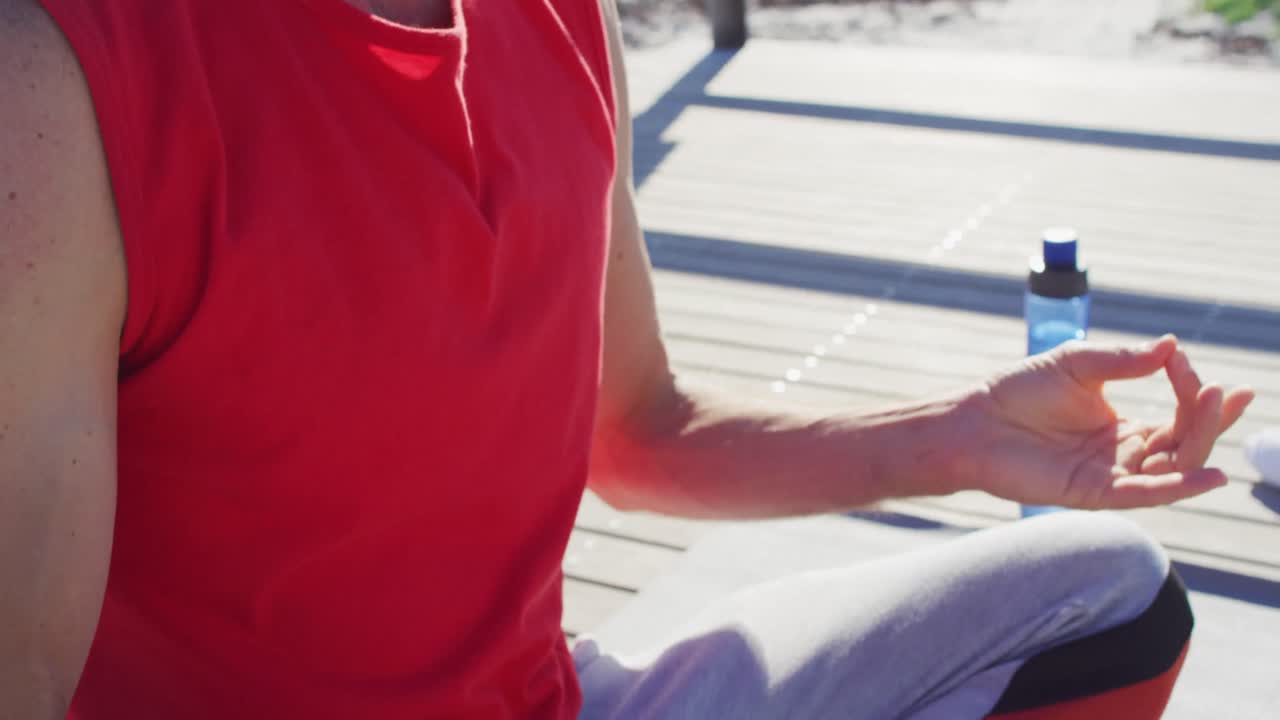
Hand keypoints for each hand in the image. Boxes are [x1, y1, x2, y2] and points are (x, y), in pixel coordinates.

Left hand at [970, 335, 1253, 508]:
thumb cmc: (1018, 391)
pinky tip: (1210, 474)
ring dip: (1201, 440)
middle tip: (1226, 390)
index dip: (1191, 390)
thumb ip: (1125, 360)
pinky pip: (1144, 494)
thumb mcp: (1077, 364)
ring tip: (1217, 406)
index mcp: (1123, 426)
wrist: (974, 420)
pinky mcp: (1093, 493)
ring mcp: (1110, 475)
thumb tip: (1172, 345)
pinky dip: (1179, 486)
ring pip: (1173, 467)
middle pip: (1185, 443)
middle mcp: (1123, 454)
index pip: (1179, 415)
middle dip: (1211, 418)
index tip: (1184, 361)